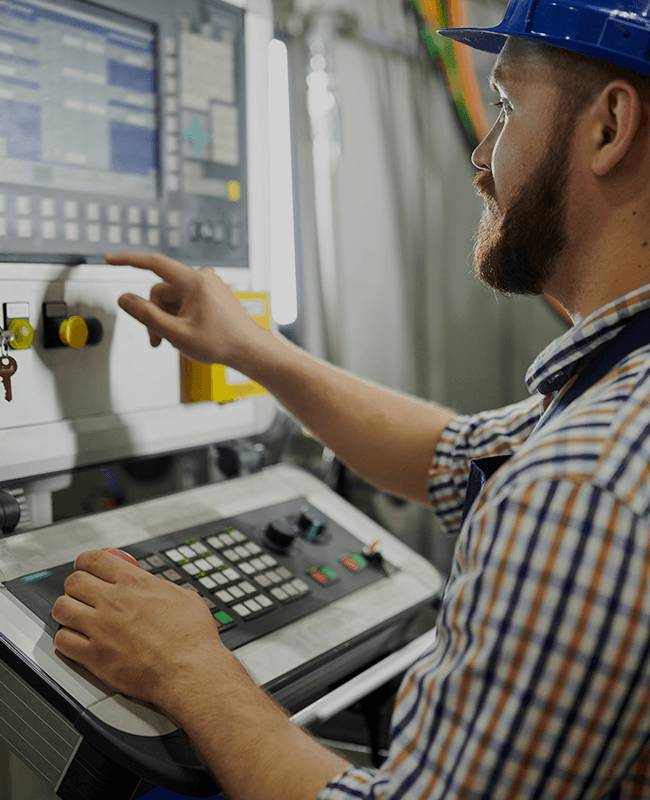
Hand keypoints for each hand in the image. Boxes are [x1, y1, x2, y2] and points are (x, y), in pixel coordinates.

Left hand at [52, 550, 223, 707]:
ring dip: (66, 610)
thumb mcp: (183, 596)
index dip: (86, 561)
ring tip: (74, 615)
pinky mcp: (94, 656)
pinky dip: (66, 639)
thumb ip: (159, 588)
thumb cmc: (192, 637)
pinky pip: (63, 641)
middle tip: (80, 592)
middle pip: (74, 581)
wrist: (189, 670)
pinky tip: (75, 640)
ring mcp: (100, 628)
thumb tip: (154, 586)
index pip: (95, 559)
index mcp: (134, 582)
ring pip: (62, 608)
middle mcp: (113, 601)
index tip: (85, 567)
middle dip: (75, 584)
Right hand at [106, 252, 264, 365]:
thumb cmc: (222, 342)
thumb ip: (146, 315)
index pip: (153, 262)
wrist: (250, 349)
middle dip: (154, 314)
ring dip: (167, 318)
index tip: (109, 259)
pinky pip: (184, 301)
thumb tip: (125, 299)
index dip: (128, 260)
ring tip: (175, 341)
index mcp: (194, 281)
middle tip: (156, 340)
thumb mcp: (176, 333)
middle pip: (161, 290)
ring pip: (172, 298)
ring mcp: (208, 285)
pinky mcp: (211, 293)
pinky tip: (186, 334)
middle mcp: (202, 278)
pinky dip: (179, 316)